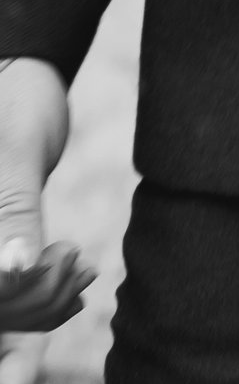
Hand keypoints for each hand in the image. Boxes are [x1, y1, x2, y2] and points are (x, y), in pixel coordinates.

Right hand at [0, 55, 85, 383]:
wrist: (19, 81)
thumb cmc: (13, 103)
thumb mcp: (15, 156)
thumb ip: (12, 213)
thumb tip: (14, 271)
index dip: (23, 295)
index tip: (68, 267)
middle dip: (35, 299)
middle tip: (82, 268)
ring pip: (2, 302)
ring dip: (42, 301)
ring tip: (84, 271)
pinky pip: (7, 289)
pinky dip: (41, 293)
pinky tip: (77, 280)